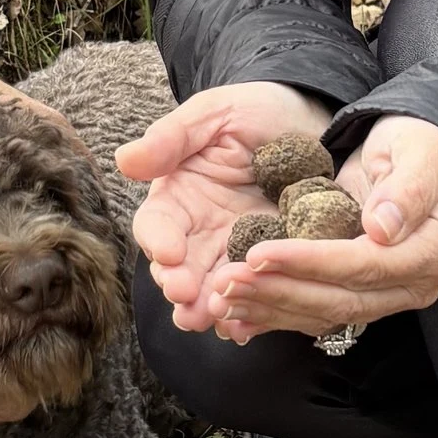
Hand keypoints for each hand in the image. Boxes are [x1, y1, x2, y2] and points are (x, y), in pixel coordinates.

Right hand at [115, 80, 333, 334]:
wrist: (313, 123)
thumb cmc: (257, 110)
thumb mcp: (216, 113)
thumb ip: (173, 137)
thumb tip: (124, 159)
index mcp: (179, 196)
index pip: (157, 224)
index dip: (158, 240)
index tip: (169, 252)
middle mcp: (200, 232)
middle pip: (180, 269)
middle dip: (181, 288)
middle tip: (188, 301)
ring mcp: (236, 253)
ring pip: (214, 289)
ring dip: (212, 307)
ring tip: (218, 318)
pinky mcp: (271, 266)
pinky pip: (256, 295)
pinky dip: (250, 313)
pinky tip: (249, 326)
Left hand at [207, 114, 437, 345]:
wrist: (415, 154)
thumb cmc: (419, 144)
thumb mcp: (422, 149)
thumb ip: (408, 188)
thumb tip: (381, 229)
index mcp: (432, 251)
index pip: (366, 265)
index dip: (312, 262)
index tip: (261, 252)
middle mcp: (412, 284)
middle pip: (341, 299)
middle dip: (280, 291)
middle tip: (227, 281)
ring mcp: (385, 295)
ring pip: (323, 312)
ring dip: (269, 307)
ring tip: (220, 297)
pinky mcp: (357, 294)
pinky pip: (313, 312)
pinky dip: (273, 314)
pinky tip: (234, 313)